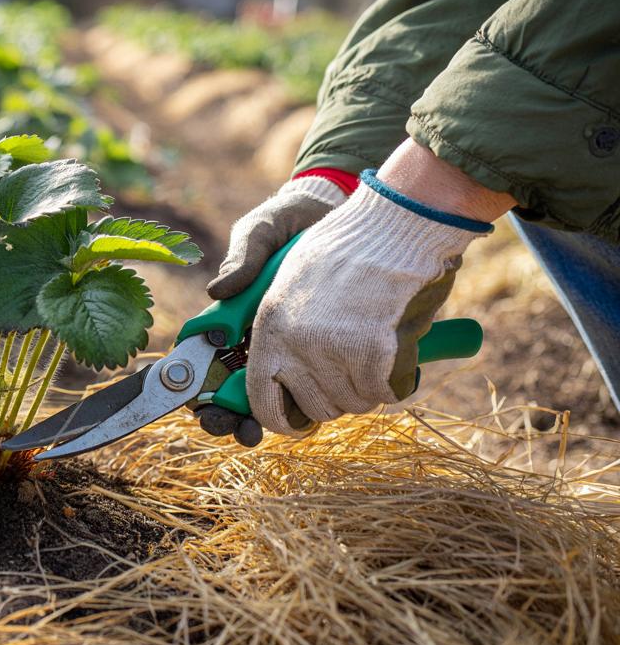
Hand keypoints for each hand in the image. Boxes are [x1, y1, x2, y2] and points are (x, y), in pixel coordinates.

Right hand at [197, 175, 346, 445]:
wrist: (339, 213)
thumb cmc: (289, 223)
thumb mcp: (261, 232)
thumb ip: (242, 258)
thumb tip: (219, 291)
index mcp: (232, 319)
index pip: (206, 366)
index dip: (203, 397)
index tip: (209, 411)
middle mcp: (259, 339)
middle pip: (237, 394)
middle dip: (236, 420)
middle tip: (244, 430)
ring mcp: (293, 347)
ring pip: (280, 398)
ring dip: (281, 418)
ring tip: (293, 423)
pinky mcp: (327, 347)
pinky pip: (322, 381)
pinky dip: (324, 398)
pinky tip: (330, 404)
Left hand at [245, 157, 494, 435]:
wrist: (391, 222)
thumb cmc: (346, 246)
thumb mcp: (290, 274)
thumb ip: (274, 316)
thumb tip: (248, 336)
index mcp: (269, 326)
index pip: (261, 398)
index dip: (282, 418)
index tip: (299, 421)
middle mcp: (292, 344)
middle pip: (315, 409)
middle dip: (336, 399)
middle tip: (353, 368)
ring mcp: (329, 351)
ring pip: (353, 404)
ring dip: (368, 387)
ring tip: (375, 347)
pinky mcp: (368, 354)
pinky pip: (383, 393)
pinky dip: (395, 380)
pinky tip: (394, 349)